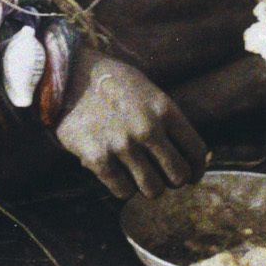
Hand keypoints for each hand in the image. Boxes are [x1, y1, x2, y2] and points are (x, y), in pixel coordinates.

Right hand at [55, 52, 209, 200]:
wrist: (66, 74)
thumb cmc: (110, 82)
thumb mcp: (147, 90)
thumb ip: (169, 120)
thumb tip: (199, 157)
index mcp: (164, 109)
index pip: (196, 152)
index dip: (196, 169)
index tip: (190, 175)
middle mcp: (147, 128)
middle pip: (178, 176)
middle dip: (171, 180)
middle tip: (160, 175)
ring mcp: (122, 145)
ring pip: (153, 190)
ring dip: (146, 186)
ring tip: (137, 175)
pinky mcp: (98, 158)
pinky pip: (123, 191)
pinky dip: (121, 187)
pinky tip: (115, 172)